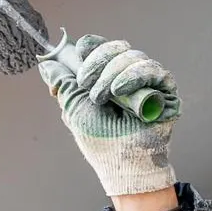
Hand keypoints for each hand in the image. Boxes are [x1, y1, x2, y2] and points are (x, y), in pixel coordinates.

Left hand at [38, 35, 180, 198]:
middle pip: (116, 48)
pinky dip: (133, 75)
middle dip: (98, 61)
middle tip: (86, 83)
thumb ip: (63, 85)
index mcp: (106, 78)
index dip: (90, 47)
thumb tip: (47, 65)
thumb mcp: (74, 110)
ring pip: (132, 56)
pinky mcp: (165, 89)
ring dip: (112, 73)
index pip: (101, 48)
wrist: (122, 163)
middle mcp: (127, 77)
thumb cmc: (100, 142)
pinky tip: (120, 90)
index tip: (78, 54)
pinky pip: (151, 69)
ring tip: (103, 97)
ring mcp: (147, 82)